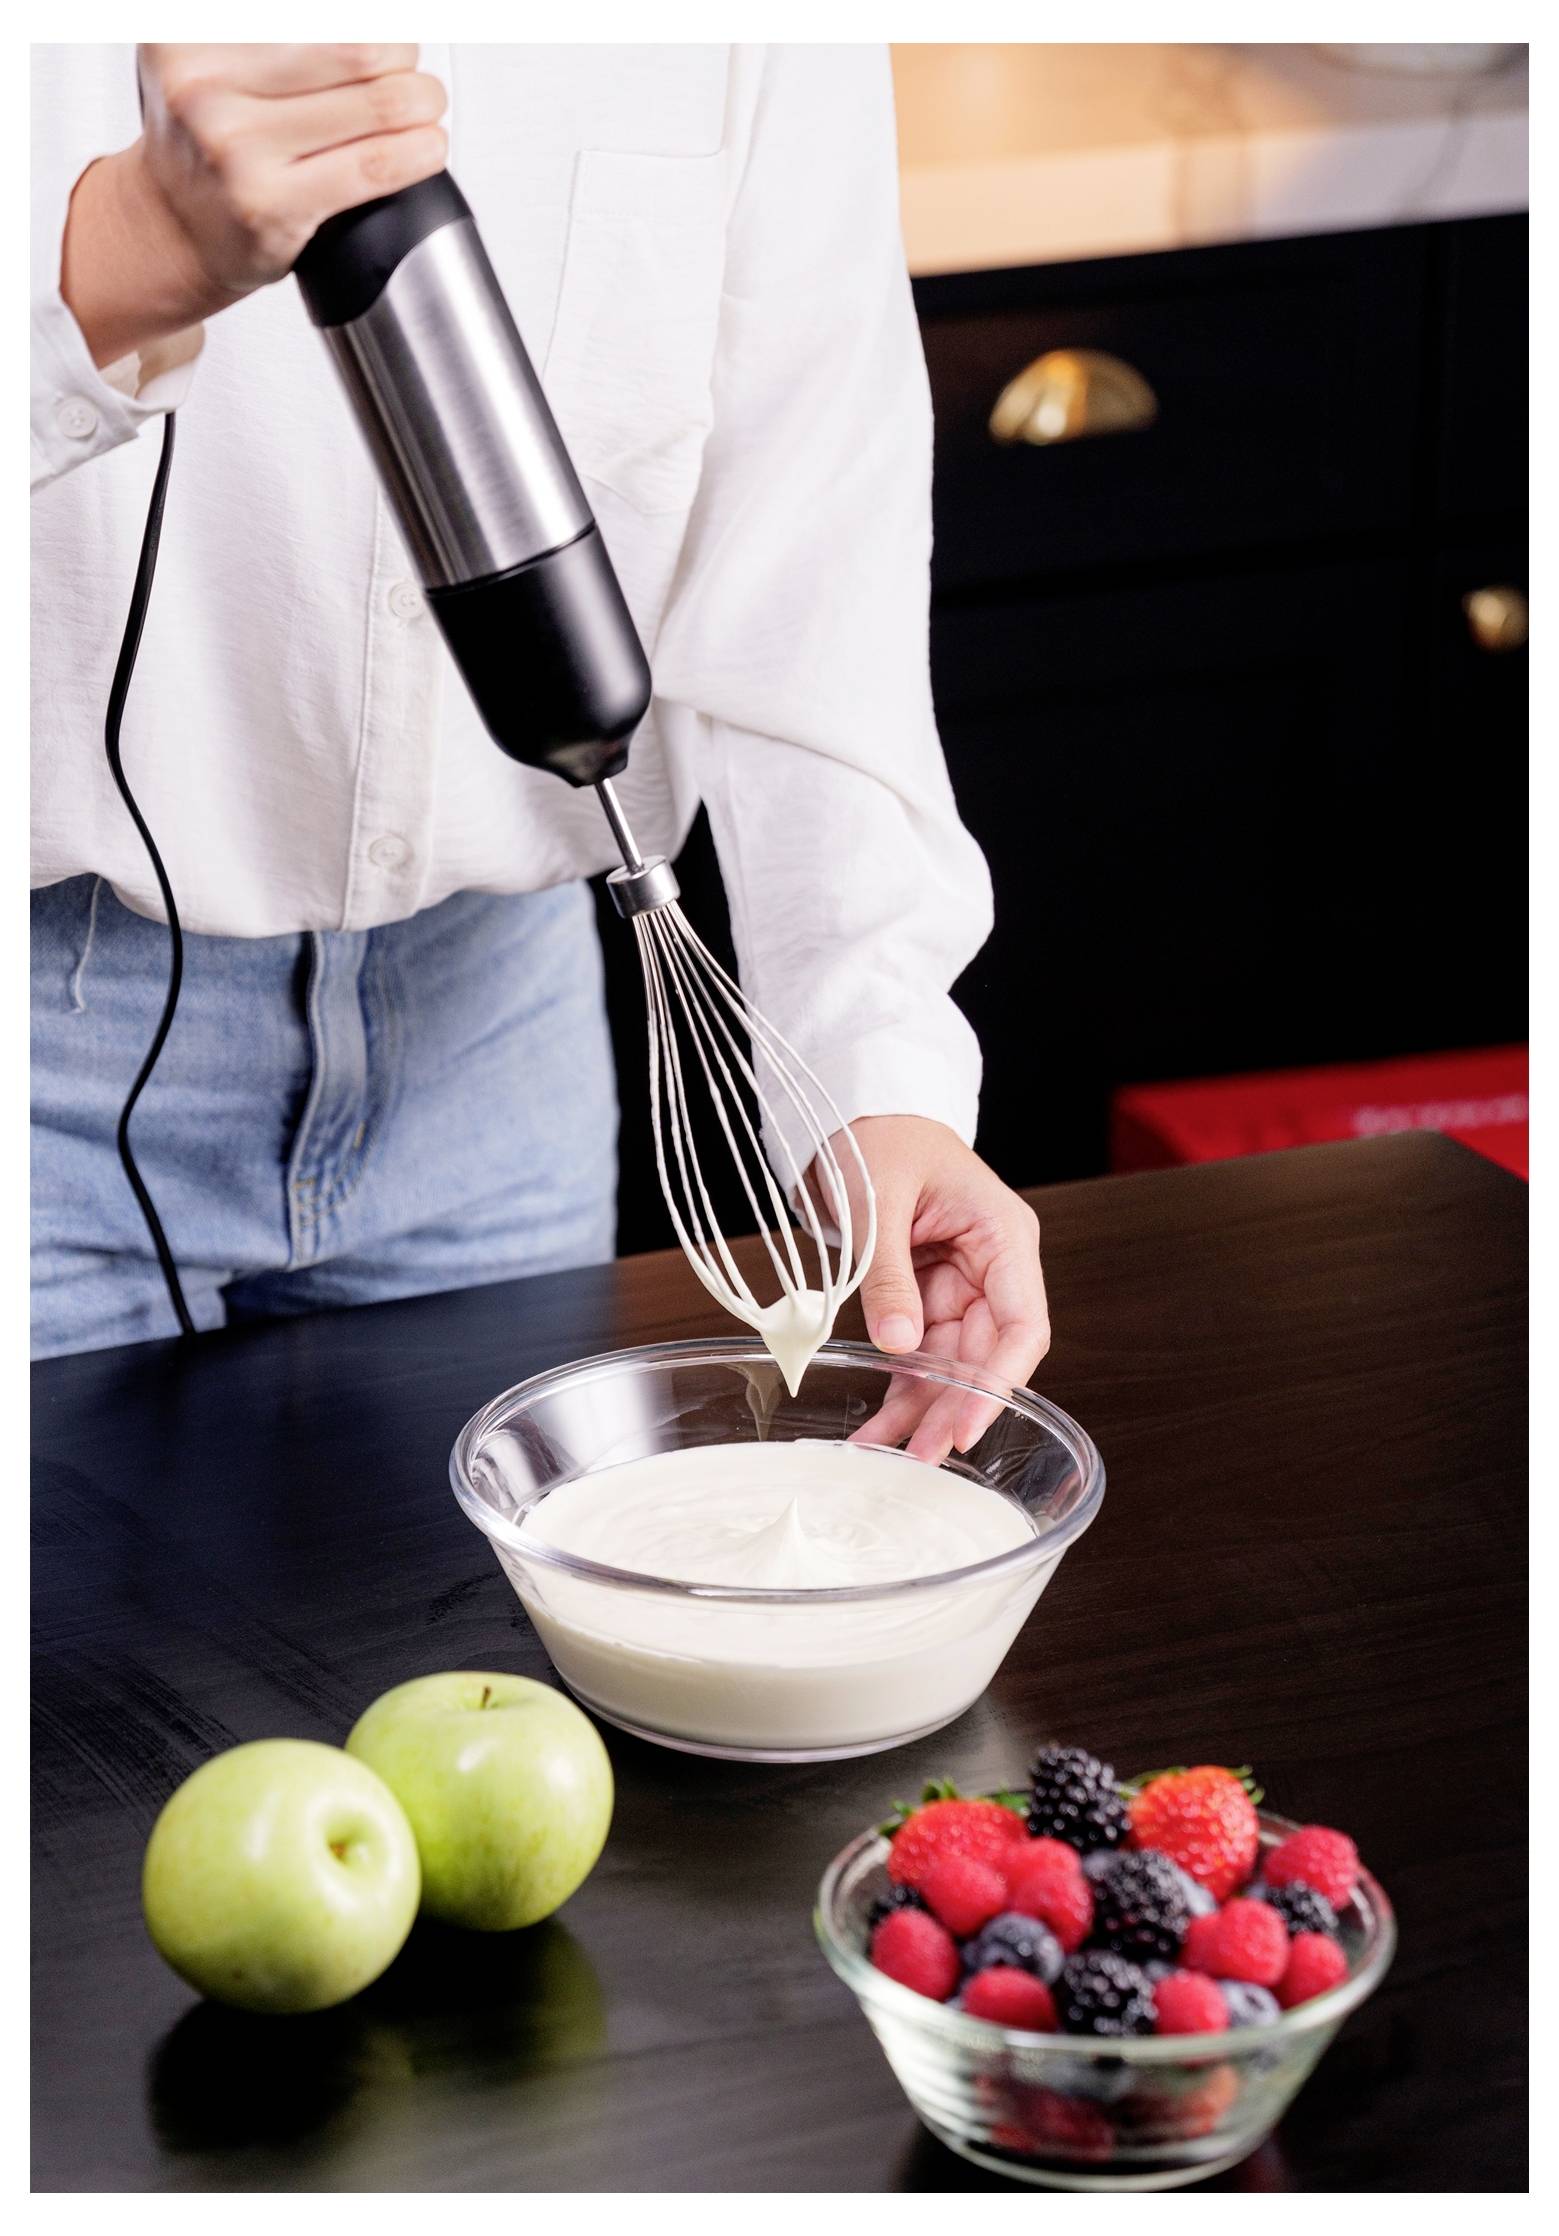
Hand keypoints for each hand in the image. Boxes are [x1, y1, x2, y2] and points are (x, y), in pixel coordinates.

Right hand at [62, 44, 447, 366]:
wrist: (173, 229)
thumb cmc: (213, 140)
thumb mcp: (213, 59)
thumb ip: (274, 36)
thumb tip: (375, 31)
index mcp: (191, 32)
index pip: (314, 11)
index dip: (369, 22)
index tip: (383, 36)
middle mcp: (204, 83)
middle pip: (357, 45)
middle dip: (399, 50)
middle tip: (408, 63)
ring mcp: (234, 147)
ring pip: (377, 103)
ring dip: (421, 100)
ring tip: (424, 103)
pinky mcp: (269, 204)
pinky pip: (373, 166)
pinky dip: (417, 152)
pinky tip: (428, 147)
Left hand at [813, 1115, 1050, 1461]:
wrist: (855, 1114)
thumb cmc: (880, 1136)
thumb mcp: (879, 1202)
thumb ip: (888, 1274)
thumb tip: (899, 1344)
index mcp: (1003, 1237)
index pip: (1022, 1326)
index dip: (999, 1382)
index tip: (965, 1423)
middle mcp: (990, 1269)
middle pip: (986, 1358)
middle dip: (954, 1408)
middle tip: (920, 1456)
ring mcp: (958, 1287)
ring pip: (951, 1366)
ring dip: (922, 1409)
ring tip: (884, 1454)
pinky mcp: (926, 1298)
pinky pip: (918, 1355)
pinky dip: (897, 1389)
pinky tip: (875, 1427)